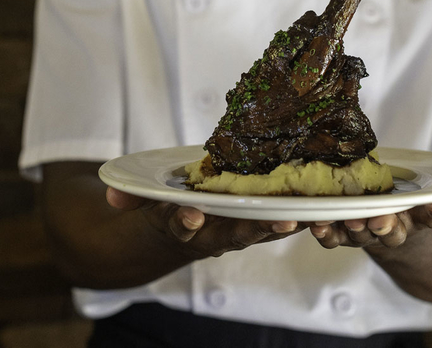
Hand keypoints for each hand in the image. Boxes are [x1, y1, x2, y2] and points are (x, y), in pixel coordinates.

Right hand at [106, 187, 302, 258]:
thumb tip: (111, 197)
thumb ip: (129, 198)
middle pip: (235, 235)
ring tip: (309, 214)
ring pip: (262, 229)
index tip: (189, 216)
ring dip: (286, 223)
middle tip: (280, 220)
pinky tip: (320, 205)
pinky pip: (277, 219)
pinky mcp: (255, 221)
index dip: (184, 225)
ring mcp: (236, 230)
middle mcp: (212, 235)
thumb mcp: (141, 205)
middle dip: (257, 227)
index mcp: (183, 230)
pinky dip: (298, 215)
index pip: (180, 229)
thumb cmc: (162, 212)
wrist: (176, 231)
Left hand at [309, 185, 431, 248]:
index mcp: (418, 222)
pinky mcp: (343, 233)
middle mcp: (393, 233)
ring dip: (354, 228)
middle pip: (391, 233)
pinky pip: (333, 237)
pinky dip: (325, 232)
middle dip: (386, 226)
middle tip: (382, 218)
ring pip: (360, 235)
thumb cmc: (413, 209)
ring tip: (349, 218)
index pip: (431, 217)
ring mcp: (366, 235)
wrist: (393, 236)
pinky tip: (317, 223)